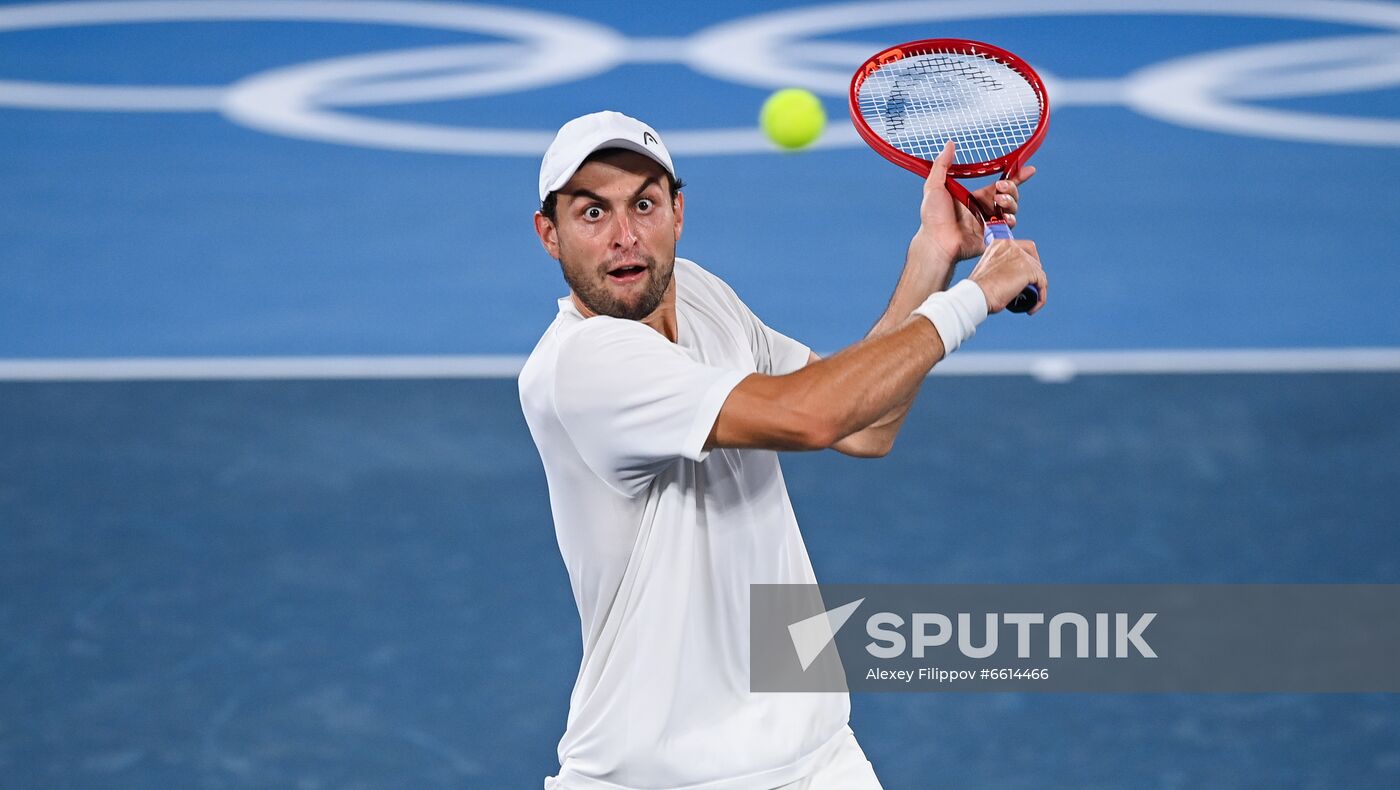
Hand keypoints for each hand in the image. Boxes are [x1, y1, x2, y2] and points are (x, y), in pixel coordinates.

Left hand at [915, 141, 1035, 262]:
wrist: (935, 241)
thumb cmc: (932, 217)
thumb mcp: (935, 186)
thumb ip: (942, 164)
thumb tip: (949, 144)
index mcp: (976, 198)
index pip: (1001, 185)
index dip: (1016, 177)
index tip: (1028, 169)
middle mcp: (985, 210)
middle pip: (1010, 196)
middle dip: (1011, 188)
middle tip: (1001, 187)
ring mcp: (990, 224)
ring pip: (1012, 210)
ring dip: (1011, 202)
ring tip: (998, 201)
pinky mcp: (992, 237)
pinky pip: (1009, 227)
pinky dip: (1010, 220)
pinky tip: (1004, 218)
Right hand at [967, 239, 1047, 314]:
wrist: (976, 295)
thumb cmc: (978, 289)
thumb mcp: (988, 269)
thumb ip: (999, 265)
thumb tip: (1013, 275)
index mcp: (1000, 243)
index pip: (1025, 247)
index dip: (1029, 261)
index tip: (1025, 276)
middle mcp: (1012, 246)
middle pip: (1034, 259)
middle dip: (1034, 275)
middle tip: (1028, 289)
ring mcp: (1021, 257)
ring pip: (1039, 272)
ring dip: (1037, 287)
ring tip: (1029, 301)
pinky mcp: (1028, 270)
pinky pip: (1042, 283)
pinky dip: (1041, 297)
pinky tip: (1033, 307)